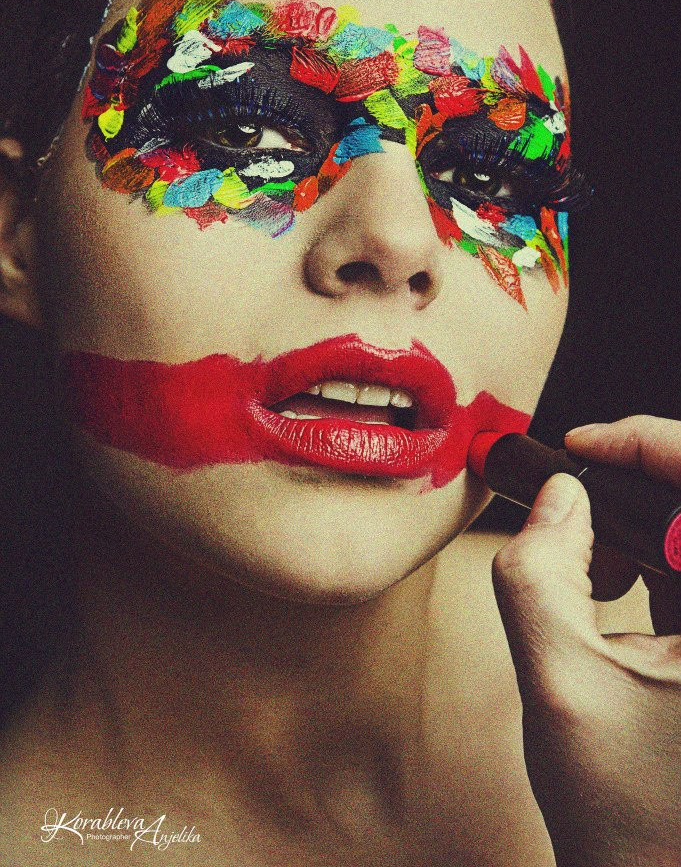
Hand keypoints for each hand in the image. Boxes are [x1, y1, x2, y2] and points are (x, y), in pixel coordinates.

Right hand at [491, 416, 680, 866]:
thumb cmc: (628, 818)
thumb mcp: (560, 684)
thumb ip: (541, 573)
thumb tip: (556, 497)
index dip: (649, 446)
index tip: (583, 446)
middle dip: (639, 487)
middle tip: (575, 498)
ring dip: (643, 524)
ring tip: (590, 559)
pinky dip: (654, 556)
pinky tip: (611, 579)